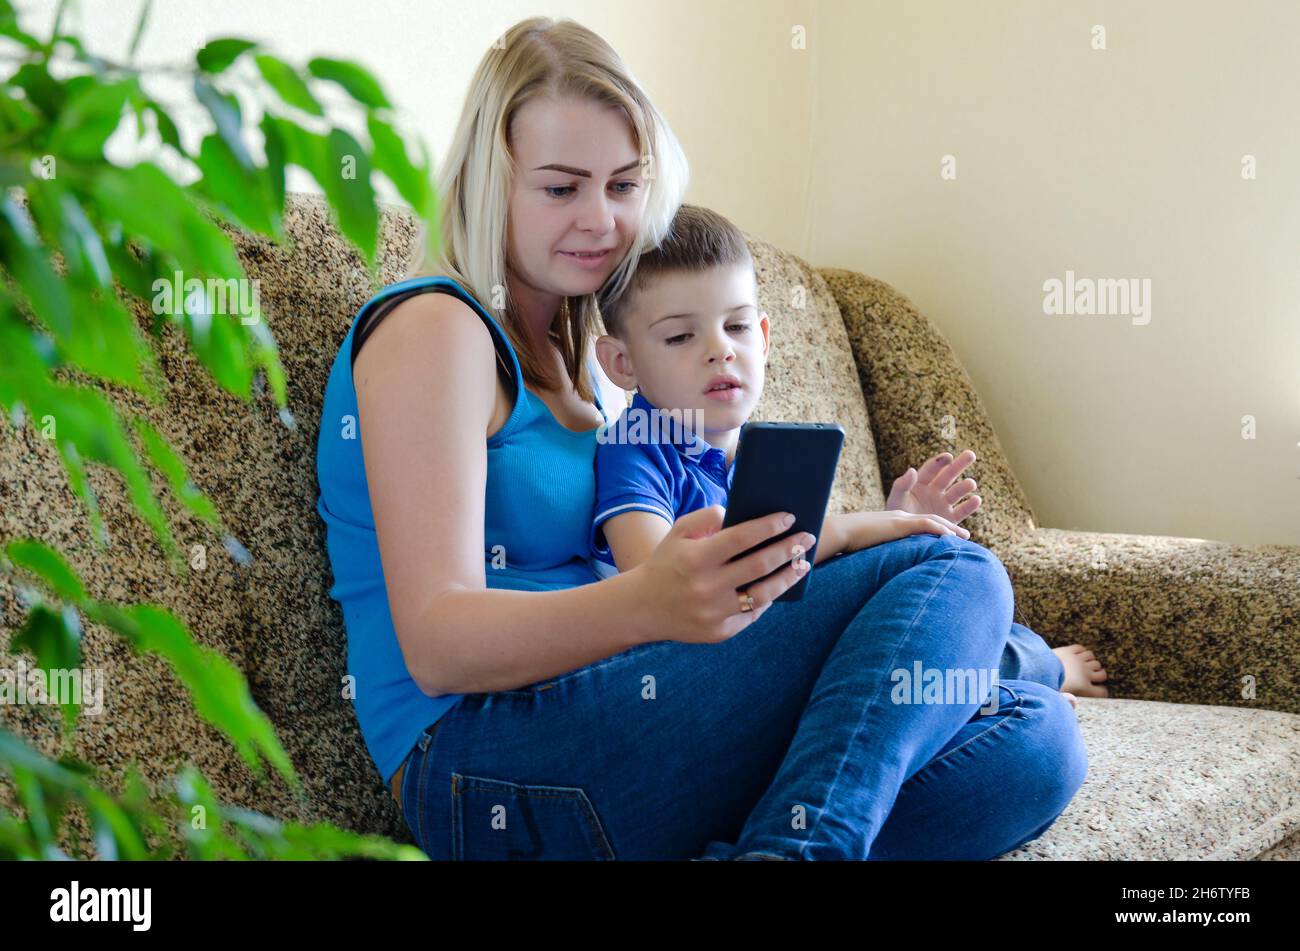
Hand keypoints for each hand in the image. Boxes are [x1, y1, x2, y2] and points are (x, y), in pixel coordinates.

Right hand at [629, 505, 814, 643]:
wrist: (642, 608)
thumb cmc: (666, 563)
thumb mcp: (678, 532)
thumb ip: (707, 517)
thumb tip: (740, 514)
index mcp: (695, 558)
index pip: (742, 537)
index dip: (769, 526)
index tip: (789, 517)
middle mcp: (706, 587)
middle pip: (760, 565)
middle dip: (789, 549)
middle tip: (807, 538)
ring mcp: (714, 613)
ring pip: (764, 594)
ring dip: (788, 577)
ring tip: (802, 564)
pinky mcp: (720, 632)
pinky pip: (752, 614)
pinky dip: (767, 598)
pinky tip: (778, 584)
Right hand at [845, 510, 969, 551]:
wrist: (839, 532)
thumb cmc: (849, 544)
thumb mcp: (870, 549)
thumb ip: (883, 555)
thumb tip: (886, 570)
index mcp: (894, 524)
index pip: (920, 525)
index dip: (937, 530)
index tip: (949, 540)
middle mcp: (900, 518)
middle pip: (931, 520)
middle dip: (950, 527)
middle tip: (965, 537)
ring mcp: (900, 519)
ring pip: (933, 520)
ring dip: (951, 528)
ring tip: (965, 537)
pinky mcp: (899, 523)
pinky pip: (926, 524)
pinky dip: (941, 529)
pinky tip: (953, 537)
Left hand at [886, 449, 981, 523]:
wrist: (902, 539)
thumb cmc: (896, 517)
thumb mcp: (896, 500)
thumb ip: (902, 485)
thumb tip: (912, 470)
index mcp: (920, 484)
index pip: (931, 469)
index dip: (939, 463)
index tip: (948, 456)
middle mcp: (934, 491)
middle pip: (948, 475)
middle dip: (959, 465)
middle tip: (970, 454)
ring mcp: (943, 504)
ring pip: (957, 492)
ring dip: (965, 486)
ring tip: (971, 483)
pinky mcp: (950, 519)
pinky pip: (962, 511)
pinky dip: (970, 506)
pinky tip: (976, 499)